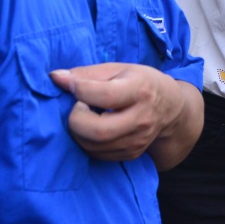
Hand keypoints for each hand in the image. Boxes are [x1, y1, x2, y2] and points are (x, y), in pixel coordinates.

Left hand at [50, 62, 187, 160]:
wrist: (169, 107)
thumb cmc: (139, 82)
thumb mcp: (119, 69)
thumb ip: (86, 74)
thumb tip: (55, 77)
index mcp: (140, 90)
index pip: (104, 95)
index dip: (80, 90)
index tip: (72, 84)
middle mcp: (142, 118)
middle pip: (97, 131)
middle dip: (76, 119)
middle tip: (79, 106)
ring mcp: (137, 140)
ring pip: (94, 146)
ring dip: (79, 131)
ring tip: (86, 115)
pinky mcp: (131, 154)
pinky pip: (97, 154)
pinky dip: (87, 141)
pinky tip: (94, 127)